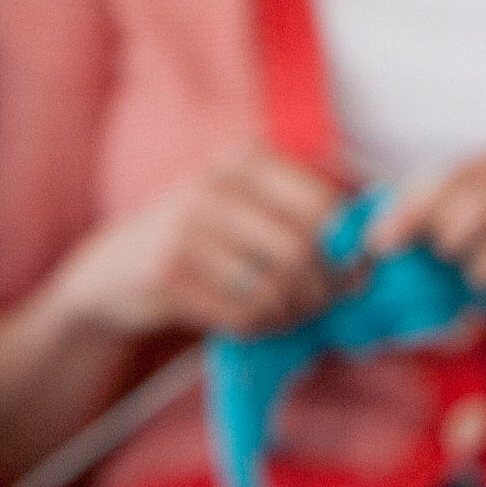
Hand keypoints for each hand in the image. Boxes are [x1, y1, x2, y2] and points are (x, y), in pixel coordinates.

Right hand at [54, 146, 349, 341]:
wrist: (112, 271)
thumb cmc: (199, 240)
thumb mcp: (243, 206)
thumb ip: (300, 215)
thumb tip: (374, 248)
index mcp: (244, 159)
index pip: (322, 206)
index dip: (349, 249)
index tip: (358, 275)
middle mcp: (216, 185)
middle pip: (302, 250)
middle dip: (324, 288)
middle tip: (325, 305)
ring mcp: (188, 227)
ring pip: (274, 286)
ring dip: (291, 312)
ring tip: (288, 314)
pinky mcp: (168, 272)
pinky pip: (241, 312)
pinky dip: (260, 326)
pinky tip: (254, 322)